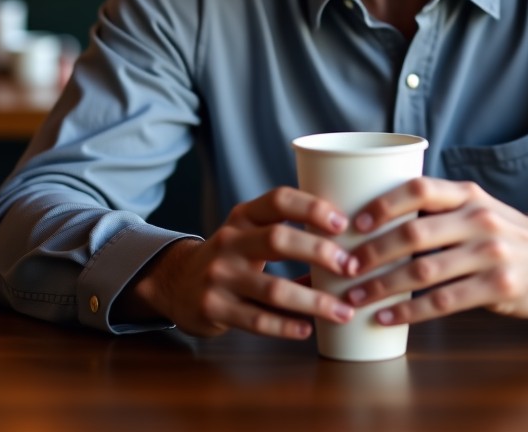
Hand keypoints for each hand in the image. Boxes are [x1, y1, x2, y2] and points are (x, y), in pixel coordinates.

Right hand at [116, 186, 357, 338]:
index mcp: (243, 216)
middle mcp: (229, 241)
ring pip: (273, 288)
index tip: (343, 223)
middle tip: (352, 267)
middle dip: (320, 252)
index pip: (279, 199)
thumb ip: (290, 236)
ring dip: (314, 301)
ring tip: (343, 310)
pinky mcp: (213, 308)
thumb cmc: (232, 256)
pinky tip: (308, 328)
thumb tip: (347, 247)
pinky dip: (286, 325)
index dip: (312, 207)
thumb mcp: (251, 234)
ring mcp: (218, 275)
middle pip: (279, 239)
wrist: (176, 284)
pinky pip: (256, 320)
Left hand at [342, 177, 527, 325]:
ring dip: (383, 286)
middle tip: (344, 267)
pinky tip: (388, 317)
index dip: (384, 204)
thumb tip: (375, 218)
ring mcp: (490, 253)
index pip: (419, 189)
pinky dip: (410, 311)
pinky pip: (443, 302)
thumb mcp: (476, 207)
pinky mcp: (497, 287)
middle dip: (373, 253)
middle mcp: (478, 219)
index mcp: (466, 194)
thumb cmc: (504, 232)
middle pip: (414, 233)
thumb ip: (437, 209)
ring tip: (356, 297)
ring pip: (424, 271)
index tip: (354, 222)